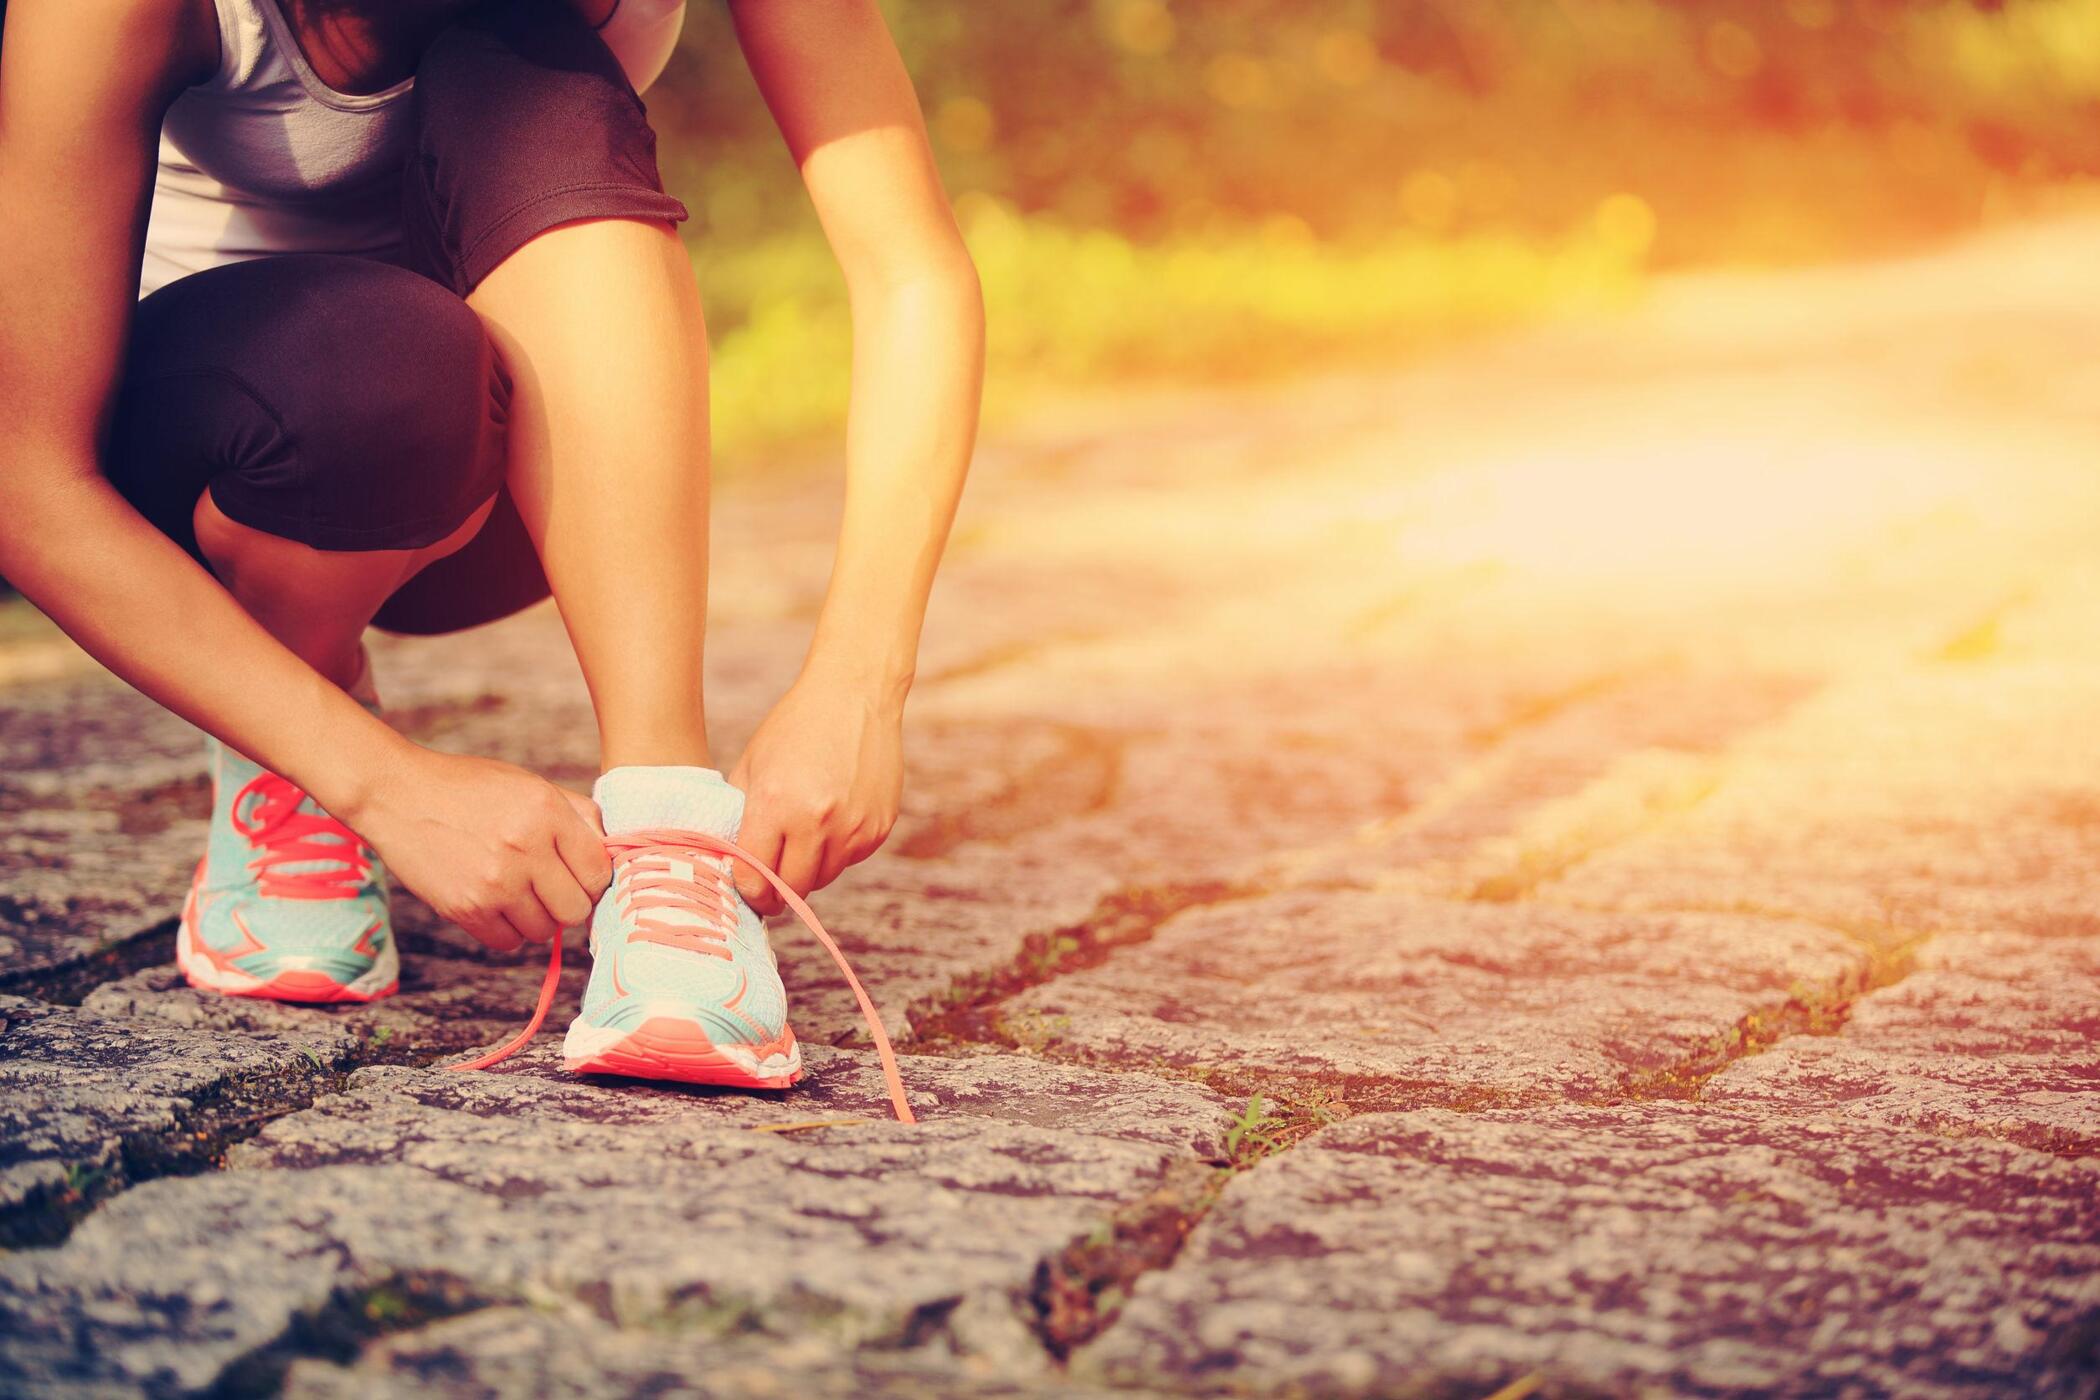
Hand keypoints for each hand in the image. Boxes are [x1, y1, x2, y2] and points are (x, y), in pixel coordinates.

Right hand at [340, 744, 612, 953]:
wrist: (399, 794)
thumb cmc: (471, 789)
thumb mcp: (530, 785)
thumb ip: (577, 815)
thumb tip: (613, 851)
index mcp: (547, 812)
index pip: (599, 872)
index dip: (593, 879)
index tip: (579, 875)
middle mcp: (525, 848)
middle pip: (576, 909)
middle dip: (568, 902)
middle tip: (550, 888)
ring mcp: (494, 882)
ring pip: (544, 931)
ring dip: (537, 918)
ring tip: (519, 892)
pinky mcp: (465, 908)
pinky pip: (508, 942)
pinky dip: (508, 930)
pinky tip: (497, 904)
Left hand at [728, 673, 903, 913]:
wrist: (855, 696)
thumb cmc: (795, 727)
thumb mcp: (752, 765)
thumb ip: (740, 815)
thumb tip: (733, 860)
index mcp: (776, 805)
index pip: (755, 876)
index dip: (749, 890)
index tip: (748, 889)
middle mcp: (817, 822)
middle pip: (793, 889)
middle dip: (777, 892)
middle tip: (770, 887)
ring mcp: (853, 827)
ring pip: (824, 878)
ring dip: (809, 870)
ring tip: (802, 842)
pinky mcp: (879, 827)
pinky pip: (851, 859)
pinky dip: (837, 851)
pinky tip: (832, 820)